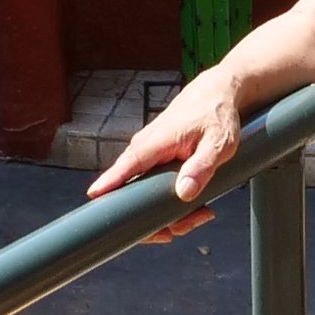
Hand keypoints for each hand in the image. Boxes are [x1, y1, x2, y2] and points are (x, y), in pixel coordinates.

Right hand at [85, 64, 254, 237]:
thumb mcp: (219, 142)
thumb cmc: (217, 113)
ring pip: (144, 196)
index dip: (109, 187)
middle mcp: (143, 150)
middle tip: (193, 222)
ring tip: (202, 214)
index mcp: (154, 143)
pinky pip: (153, 189)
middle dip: (157, 219)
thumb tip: (184, 192)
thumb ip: (202, 166)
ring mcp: (147, 157)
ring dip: (170, 214)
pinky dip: (171, 203)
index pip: (125, 168)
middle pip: (132, 194)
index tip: (95, 203)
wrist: (216, 92)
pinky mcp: (154, 162)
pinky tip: (196, 207)